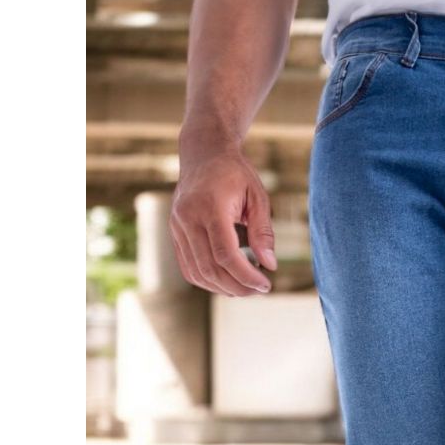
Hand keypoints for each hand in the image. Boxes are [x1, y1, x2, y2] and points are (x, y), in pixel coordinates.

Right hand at [170, 145, 276, 296]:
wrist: (204, 154)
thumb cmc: (235, 174)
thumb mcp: (258, 196)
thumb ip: (263, 231)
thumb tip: (270, 265)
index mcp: (209, 207)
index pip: (224, 254)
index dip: (245, 276)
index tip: (266, 284)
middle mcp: (187, 218)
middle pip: (210, 268)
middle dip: (238, 286)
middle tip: (260, 290)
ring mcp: (177, 227)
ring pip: (197, 272)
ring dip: (224, 288)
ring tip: (247, 288)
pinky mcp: (175, 234)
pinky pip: (189, 268)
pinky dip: (209, 281)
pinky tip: (229, 280)